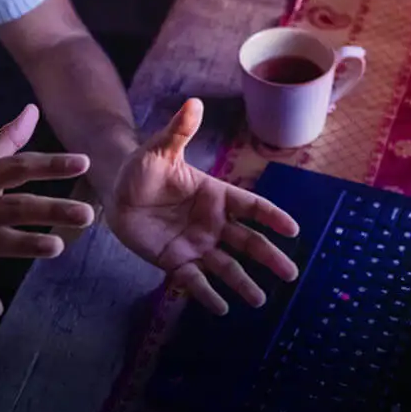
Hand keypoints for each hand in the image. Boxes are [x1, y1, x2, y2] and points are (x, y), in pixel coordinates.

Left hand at [106, 98, 300, 313]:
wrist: (117, 191)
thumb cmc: (143, 168)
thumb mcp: (159, 149)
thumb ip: (179, 131)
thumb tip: (193, 102)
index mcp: (216, 195)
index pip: (251, 206)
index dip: (272, 217)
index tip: (293, 229)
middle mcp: (212, 223)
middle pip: (248, 241)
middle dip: (269, 257)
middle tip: (290, 273)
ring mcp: (196, 244)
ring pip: (226, 266)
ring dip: (243, 283)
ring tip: (259, 301)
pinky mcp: (176, 260)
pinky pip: (194, 280)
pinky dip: (206, 294)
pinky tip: (220, 308)